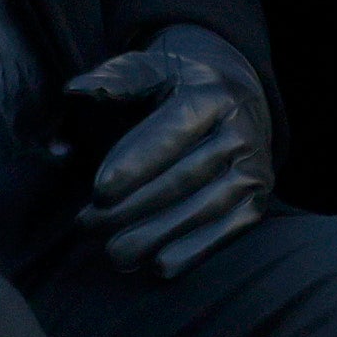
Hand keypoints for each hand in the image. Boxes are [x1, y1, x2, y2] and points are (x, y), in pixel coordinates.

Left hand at [67, 22, 272, 278]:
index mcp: (211, 93)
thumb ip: (113, 81)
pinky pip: (228, 230)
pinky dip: (195, 252)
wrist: (236, 92)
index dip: (135, 164)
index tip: (97, 192)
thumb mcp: (146, 69)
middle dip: (133, 207)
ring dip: (157, 236)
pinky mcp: (258, 198)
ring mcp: (255, 167)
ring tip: (113, 253)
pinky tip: (158, 266)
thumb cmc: (174, 85)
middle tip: (88, 226)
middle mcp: (241, 130)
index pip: (172, 132)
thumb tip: (78, 91)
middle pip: (185, 177)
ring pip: (205, 208)